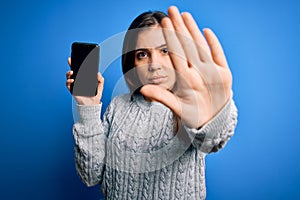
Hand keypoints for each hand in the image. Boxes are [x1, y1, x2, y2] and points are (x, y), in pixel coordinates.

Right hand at [66, 57, 103, 104]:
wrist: (93, 104)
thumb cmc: (95, 94)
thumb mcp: (100, 85)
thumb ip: (100, 78)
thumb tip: (97, 73)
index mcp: (84, 78)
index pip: (79, 69)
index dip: (77, 63)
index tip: (76, 57)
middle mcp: (78, 80)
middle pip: (73, 70)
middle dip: (71, 64)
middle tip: (71, 60)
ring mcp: (74, 84)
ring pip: (69, 76)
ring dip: (69, 73)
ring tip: (72, 72)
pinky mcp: (72, 90)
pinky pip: (68, 84)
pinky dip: (68, 81)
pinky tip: (72, 80)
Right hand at [140, 6, 231, 127]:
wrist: (215, 123)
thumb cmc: (193, 115)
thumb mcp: (176, 108)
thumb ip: (160, 97)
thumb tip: (143, 90)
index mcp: (187, 81)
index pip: (177, 53)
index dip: (171, 37)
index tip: (165, 22)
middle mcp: (201, 73)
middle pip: (188, 45)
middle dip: (179, 26)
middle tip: (172, 10)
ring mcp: (215, 72)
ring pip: (202, 47)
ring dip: (193, 29)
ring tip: (185, 15)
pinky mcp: (226, 73)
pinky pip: (219, 54)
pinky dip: (213, 42)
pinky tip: (206, 30)